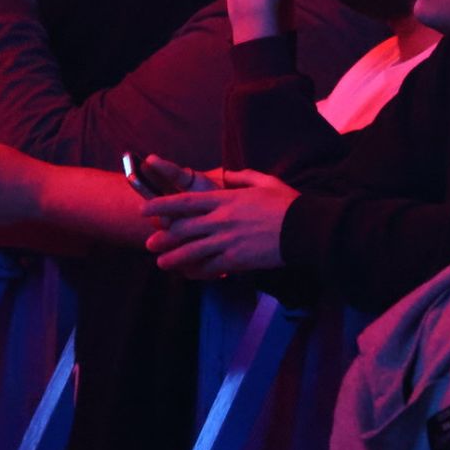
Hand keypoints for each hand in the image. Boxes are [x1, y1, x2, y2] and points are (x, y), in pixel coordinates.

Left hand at [142, 165, 296, 277]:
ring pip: (192, 252)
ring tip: (161, 264)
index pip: (185, 202)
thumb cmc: (287, 203)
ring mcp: (227, 242)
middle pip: (183, 229)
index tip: (146, 209)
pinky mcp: (236, 261)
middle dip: (164, 236)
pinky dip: (199, 272)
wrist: (304, 229)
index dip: (162, 206)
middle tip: (149, 243)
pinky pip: (211, 268)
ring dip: (174, 258)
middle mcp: (221, 220)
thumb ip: (242, 177)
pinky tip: (190, 275)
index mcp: (225, 199)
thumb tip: (227, 174)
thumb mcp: (264, 181)